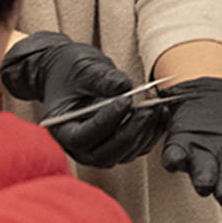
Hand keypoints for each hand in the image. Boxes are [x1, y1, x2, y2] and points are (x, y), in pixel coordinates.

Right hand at [0, 31, 170, 168]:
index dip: (105, 122)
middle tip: (147, 110)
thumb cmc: (71, 70)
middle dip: (130, 133)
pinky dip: (151, 134)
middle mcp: (78, 147)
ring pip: (124, 154)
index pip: (82, 137)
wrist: (70, 73)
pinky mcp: (116, 145)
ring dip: (143, 134)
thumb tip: (125, 87)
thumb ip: (101, 78)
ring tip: (156, 108)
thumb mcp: (83, 68)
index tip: (125, 102)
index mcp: (61, 129)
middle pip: (105, 154)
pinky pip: (136, 147)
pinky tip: (160, 113)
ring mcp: (98, 149)